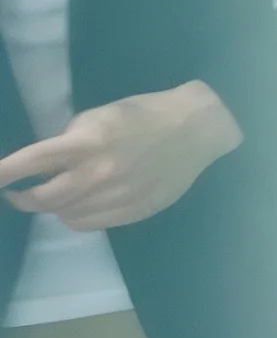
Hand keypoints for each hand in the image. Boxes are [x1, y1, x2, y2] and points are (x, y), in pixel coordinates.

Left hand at [0, 83, 239, 231]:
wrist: (196, 129)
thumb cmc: (144, 114)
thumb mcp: (98, 116)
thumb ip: (71, 142)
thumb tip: (49, 166)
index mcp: (87, 143)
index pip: (31, 163)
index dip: (4, 174)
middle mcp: (99, 174)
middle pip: (45, 199)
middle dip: (24, 197)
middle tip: (18, 194)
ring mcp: (118, 196)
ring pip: (66, 215)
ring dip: (53, 207)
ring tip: (55, 197)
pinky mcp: (135, 211)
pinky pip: (91, 224)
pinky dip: (76, 217)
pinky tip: (81, 205)